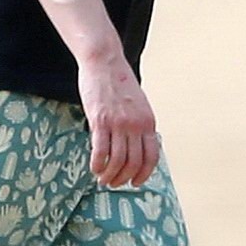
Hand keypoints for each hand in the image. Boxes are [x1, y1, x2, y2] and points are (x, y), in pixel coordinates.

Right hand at [77, 52, 159, 187]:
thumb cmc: (119, 83)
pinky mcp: (99, 121)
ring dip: (109, 175)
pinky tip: (94, 168)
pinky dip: (97, 165)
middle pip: (133, 163)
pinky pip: (100, 151)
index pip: (151, 157)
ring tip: (103, 179)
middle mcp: (136, 125)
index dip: (144, 174)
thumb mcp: (139, 105)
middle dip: (124, 178)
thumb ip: (140, 125)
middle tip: (114, 183)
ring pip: (117, 161)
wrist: (105, 62)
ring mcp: (118, 124)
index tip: (136, 182)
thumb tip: (136, 147)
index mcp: (148, 122)